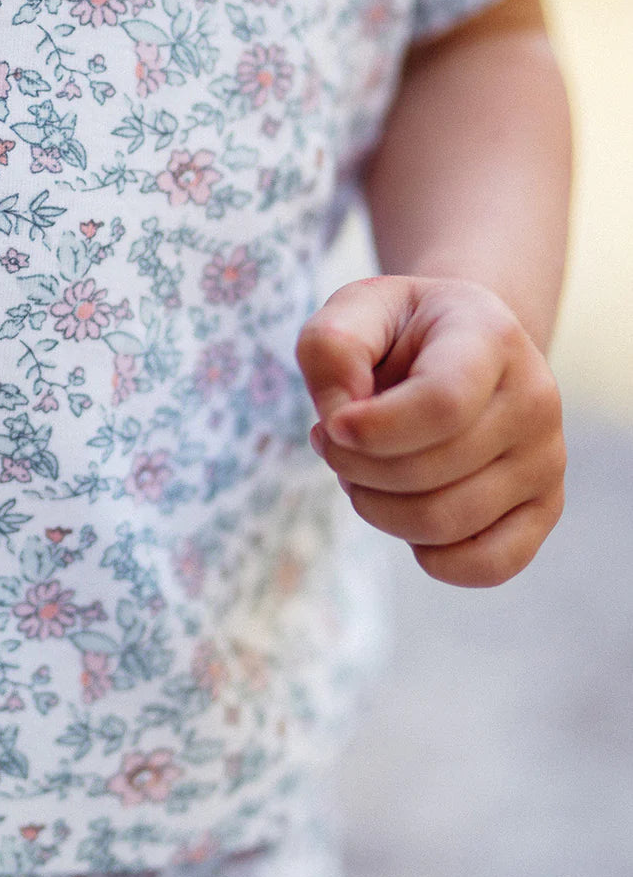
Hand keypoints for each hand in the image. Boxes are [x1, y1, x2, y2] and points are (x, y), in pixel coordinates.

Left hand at [296, 276, 564, 586]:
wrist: (457, 342)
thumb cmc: (396, 331)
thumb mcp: (354, 310)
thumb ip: (332, 347)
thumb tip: (341, 420)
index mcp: (490, 337)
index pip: (442, 404)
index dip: (371, 430)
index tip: (329, 425)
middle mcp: (535, 398)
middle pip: (428, 472)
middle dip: (353, 466)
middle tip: (330, 441)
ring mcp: (546, 458)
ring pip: (443, 523)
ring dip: (374, 506)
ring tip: (358, 469)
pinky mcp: (544, 507)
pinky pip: (487, 566)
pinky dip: (427, 554)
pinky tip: (400, 508)